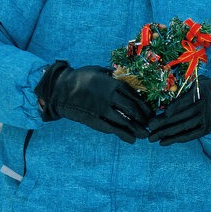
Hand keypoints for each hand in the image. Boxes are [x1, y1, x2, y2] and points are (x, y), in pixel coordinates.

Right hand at [35, 61, 151, 143]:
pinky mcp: (93, 120)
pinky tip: (131, 139)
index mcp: (112, 83)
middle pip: (132, 109)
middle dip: (143, 119)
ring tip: (145, 135)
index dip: (144, 106)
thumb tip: (131, 80)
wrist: (60, 89)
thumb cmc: (82, 78)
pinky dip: (123, 135)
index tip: (151, 112)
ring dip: (137, 129)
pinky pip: (112, 129)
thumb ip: (115, 77)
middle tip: (150, 124)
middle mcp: (109, 96)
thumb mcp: (100, 72)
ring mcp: (101, 109)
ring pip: (124, 121)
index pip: (134, 96)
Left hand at [147, 76, 210, 145]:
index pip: (188, 100)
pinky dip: (176, 139)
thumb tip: (164, 92)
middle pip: (182, 116)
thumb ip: (186, 87)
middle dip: (164, 122)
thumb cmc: (208, 87)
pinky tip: (164, 142)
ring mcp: (206, 119)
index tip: (165, 112)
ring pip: (184, 127)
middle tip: (149, 126)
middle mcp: (204, 107)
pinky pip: (190, 135)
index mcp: (202, 92)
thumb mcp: (201, 82)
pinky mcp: (206, 128)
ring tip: (152, 137)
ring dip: (166, 133)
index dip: (176, 106)